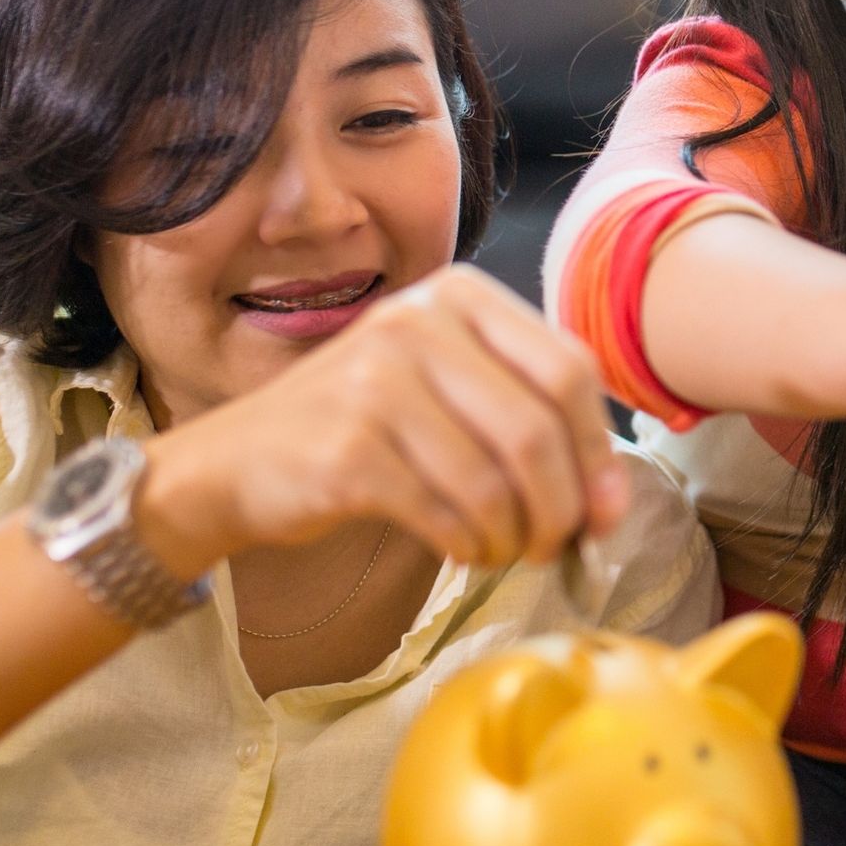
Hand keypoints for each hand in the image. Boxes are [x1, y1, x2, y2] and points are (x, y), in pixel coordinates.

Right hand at [140, 265, 629, 574]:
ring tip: (503, 550)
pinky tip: (462, 549)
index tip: (606, 510)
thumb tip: (609, 500)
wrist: (236, 464)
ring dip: (514, 534)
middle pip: (538, 428)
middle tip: (558, 545)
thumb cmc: (362, 429)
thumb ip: (525, 415)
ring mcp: (377, 381)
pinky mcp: (348, 448)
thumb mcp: (445, 386)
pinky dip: (469, 544)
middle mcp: (418, 323)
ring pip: (495, 478)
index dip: (599, 449)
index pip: (568, 369)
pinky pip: (447, 512)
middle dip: (563, 504)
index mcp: (459, 295)